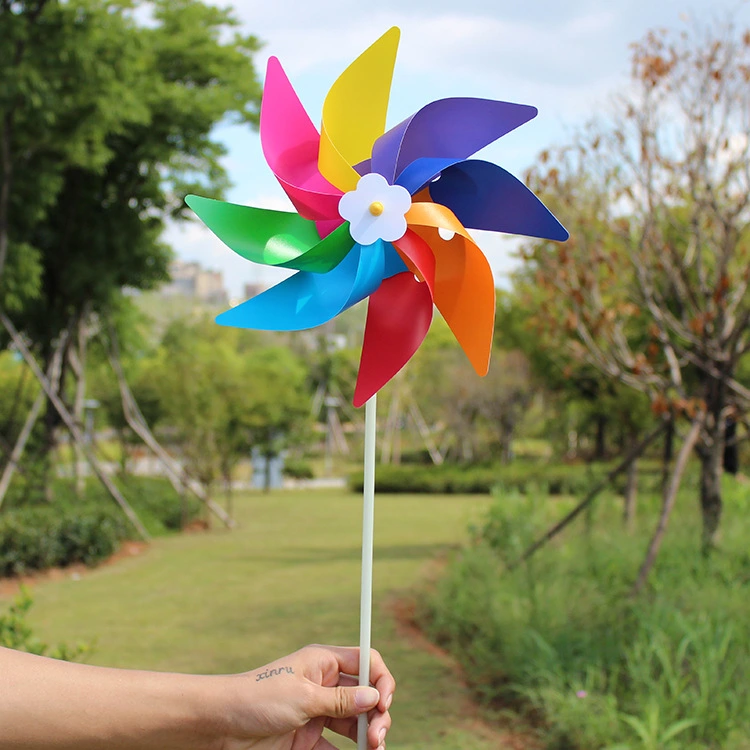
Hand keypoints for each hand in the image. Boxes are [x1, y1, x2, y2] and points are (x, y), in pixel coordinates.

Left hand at [222, 645, 394, 749]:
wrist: (220, 725)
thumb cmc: (258, 698)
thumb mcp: (303, 696)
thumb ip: (341, 700)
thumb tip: (374, 696)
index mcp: (323, 662)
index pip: (365, 662)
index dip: (380, 679)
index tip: (384, 702)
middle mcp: (324, 685)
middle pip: (365, 695)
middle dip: (376, 714)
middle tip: (375, 737)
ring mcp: (317, 712)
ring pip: (354, 723)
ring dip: (367, 736)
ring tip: (373, 749)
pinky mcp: (307, 739)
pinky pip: (336, 748)